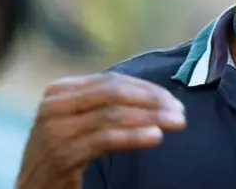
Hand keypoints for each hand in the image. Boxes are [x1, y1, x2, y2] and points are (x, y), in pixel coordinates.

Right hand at [16, 72, 185, 188]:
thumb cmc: (60, 155)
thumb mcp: (77, 123)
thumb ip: (102, 106)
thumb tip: (152, 97)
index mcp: (60, 91)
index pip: (111, 81)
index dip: (146, 88)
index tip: (172, 100)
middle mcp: (55, 105)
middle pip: (114, 94)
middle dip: (152, 101)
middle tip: (180, 111)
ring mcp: (56, 130)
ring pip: (113, 115)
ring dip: (151, 118)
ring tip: (176, 123)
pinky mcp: (62, 155)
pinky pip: (106, 140)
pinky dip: (134, 136)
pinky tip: (156, 137)